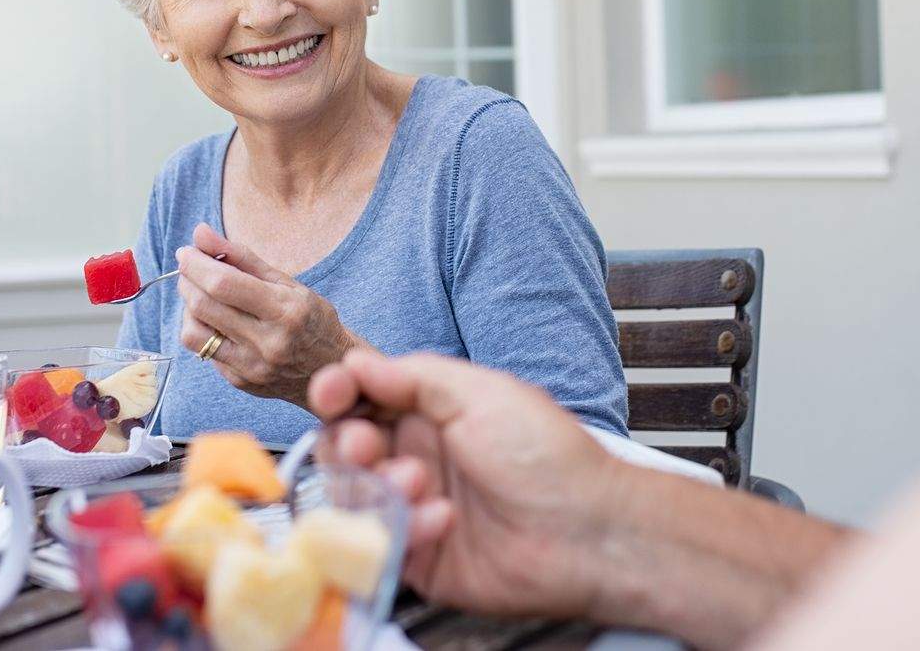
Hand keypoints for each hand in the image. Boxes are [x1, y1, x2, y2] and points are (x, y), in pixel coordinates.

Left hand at [176, 223, 368, 406]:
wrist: (331, 368)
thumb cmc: (310, 318)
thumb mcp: (286, 282)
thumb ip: (241, 256)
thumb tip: (200, 232)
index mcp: (285, 310)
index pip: (224, 284)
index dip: (197, 264)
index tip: (186, 251)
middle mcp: (268, 342)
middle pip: (203, 306)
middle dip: (187, 280)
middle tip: (188, 267)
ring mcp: (252, 367)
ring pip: (193, 333)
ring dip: (187, 306)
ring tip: (200, 293)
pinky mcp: (240, 381)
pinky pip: (204, 351)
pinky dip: (201, 329)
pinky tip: (215, 320)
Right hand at [308, 349, 629, 619]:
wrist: (588, 532)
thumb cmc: (547, 455)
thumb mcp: (481, 393)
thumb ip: (413, 377)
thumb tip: (356, 363)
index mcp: (430, 411)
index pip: (362, 398)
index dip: (337, 393)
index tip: (331, 393)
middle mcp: (417, 456)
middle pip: (344, 447)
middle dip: (347, 443)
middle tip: (366, 447)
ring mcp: (415, 507)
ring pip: (354, 496)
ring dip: (376, 486)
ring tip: (419, 485)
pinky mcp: (419, 556)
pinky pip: (381, 542)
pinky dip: (405, 528)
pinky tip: (445, 521)